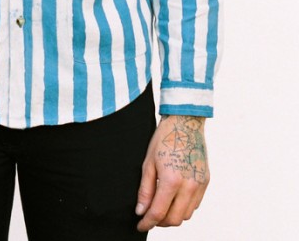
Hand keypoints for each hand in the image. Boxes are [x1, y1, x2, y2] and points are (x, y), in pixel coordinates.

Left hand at [136, 115, 208, 230]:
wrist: (185, 122)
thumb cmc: (163, 139)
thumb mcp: (148, 162)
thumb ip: (145, 190)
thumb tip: (141, 211)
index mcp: (172, 180)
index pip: (158, 212)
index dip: (147, 223)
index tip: (140, 226)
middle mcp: (189, 186)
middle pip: (175, 219)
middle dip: (160, 223)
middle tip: (149, 217)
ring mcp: (200, 185)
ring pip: (187, 215)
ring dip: (173, 216)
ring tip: (161, 207)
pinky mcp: (206, 182)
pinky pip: (195, 204)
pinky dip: (184, 207)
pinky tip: (174, 198)